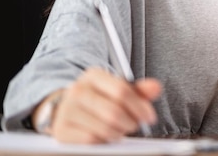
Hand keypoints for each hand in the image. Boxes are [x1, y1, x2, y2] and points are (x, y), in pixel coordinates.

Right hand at [35, 67, 161, 143]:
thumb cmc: (98, 99)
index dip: (140, 106)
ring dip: (119, 133)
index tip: (149, 117)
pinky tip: (105, 136)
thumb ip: (139, 90)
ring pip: (104, 127)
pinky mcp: (61, 129)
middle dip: (130, 122)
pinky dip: (103, 141)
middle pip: (114, 111)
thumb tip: (156, 87)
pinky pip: (91, 139)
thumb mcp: (118, 90)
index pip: (121, 90)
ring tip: (120, 130)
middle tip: (134, 125)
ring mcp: (66, 110)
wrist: (67, 110)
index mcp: (93, 75)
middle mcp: (77, 90)